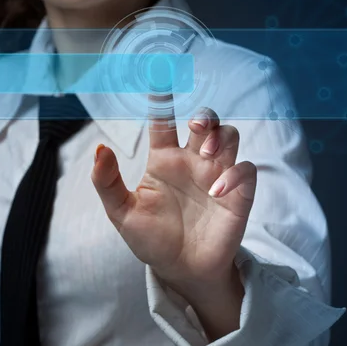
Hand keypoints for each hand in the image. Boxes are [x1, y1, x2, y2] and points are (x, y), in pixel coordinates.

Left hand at [91, 94, 256, 307]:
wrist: (180, 271)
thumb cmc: (151, 240)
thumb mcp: (121, 213)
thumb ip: (107, 182)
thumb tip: (99, 148)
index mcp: (163, 161)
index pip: (164, 121)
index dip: (162, 98)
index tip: (160, 74)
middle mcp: (191, 162)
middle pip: (206, 122)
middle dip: (205, 116)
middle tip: (197, 126)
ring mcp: (216, 176)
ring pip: (230, 137)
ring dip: (222, 137)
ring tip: (206, 155)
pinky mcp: (238, 195)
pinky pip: (246, 170)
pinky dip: (235, 173)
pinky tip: (216, 190)